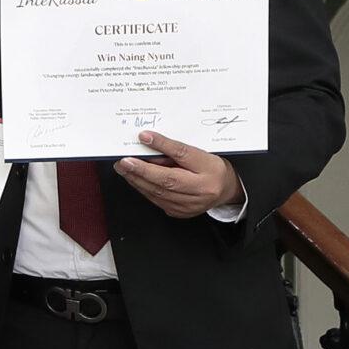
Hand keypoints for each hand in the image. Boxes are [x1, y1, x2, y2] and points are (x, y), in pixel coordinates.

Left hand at [116, 132, 243, 218]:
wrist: (225, 190)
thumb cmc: (212, 168)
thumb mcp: (200, 154)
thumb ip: (176, 151)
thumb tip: (149, 146)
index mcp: (209, 170)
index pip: (183, 154)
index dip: (162, 145)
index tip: (144, 137)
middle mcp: (201, 190)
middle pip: (167, 179)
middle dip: (141, 170)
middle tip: (124, 161)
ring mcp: (191, 205)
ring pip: (158, 192)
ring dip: (137, 180)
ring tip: (124, 169)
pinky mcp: (181, 212)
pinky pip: (157, 200)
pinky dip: (144, 189)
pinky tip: (135, 180)